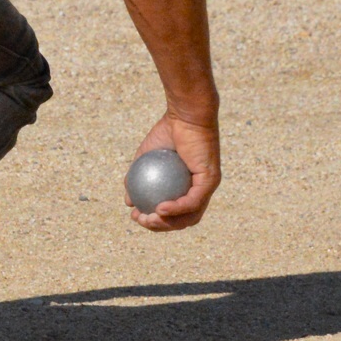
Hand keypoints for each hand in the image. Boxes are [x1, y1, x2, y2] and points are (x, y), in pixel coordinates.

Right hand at [127, 111, 219, 231]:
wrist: (185, 114)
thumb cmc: (167, 131)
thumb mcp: (145, 158)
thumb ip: (137, 179)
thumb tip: (128, 201)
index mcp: (188, 188)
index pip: (174, 214)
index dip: (155, 221)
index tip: (136, 216)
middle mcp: (201, 190)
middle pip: (182, 221)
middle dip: (160, 226)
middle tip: (140, 220)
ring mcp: (208, 187)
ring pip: (190, 216)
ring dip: (168, 222)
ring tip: (149, 218)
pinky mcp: (211, 181)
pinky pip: (193, 201)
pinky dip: (176, 208)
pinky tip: (159, 208)